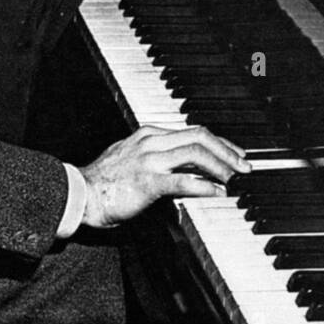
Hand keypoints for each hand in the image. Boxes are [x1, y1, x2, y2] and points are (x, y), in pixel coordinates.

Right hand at [79, 124, 250, 228]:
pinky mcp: (147, 181)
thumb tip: (188, 171)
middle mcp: (152, 140)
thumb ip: (160, 160)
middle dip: (227, 149)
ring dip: (221, 165)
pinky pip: (182, 180)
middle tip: (244, 165)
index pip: (193, 131)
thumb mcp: (134, 160)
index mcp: (150, 134)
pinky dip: (204, 185)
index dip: (219, 142)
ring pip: (195, 152)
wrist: (79, 193)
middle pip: (200, 136)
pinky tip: (216, 192)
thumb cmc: (104, 180)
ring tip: (235, 178)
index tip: (235, 154)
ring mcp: (150, 159)